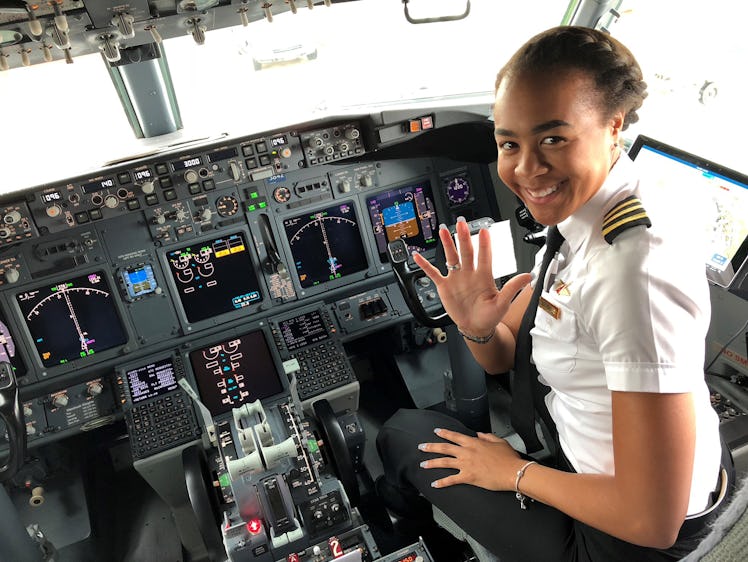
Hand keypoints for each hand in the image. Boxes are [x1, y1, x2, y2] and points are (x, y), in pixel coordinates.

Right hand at [413, 219, 529, 335]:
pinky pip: (434, 273)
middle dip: (464, 237)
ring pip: (451, 257)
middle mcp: (469, 273)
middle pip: (466, 252)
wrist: (475, 327)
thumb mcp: (503, 303)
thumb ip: (512, 288)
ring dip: (448, 244)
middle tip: (462, 223)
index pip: (484, 256)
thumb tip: (527, 276)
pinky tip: (419, 257)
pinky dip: (426, 266)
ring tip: (444, 231)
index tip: (485, 231)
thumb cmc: (490, 316)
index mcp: (484, 276)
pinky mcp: (445, 286)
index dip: (484, 244)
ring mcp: (456, 278)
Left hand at [419, 427, 523, 490]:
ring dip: (432, 463)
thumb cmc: (508, 458)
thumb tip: (479, 434)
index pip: (454, 436)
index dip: (444, 433)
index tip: (436, 432)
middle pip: (444, 448)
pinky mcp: (468, 477)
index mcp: (474, 442)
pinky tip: (435, 484)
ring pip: (444, 462)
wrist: (513, 472)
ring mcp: (466, 464)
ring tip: (423, 464)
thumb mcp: (499, 442)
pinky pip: (451, 480)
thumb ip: (487, 437)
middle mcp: (467, 452)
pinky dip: (442, 482)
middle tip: (422, 447)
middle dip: (431, 447)